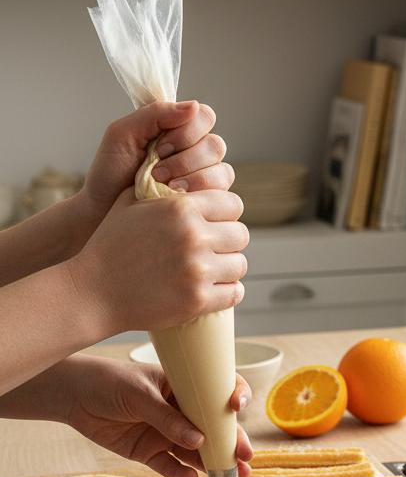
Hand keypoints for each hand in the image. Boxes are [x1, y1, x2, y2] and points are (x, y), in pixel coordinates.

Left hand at [33, 356, 253, 476]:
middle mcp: (181, 411)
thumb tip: (198, 440)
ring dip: (213, 463)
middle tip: (246, 458)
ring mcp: (166, 432)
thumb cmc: (109, 382)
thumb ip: (167, 419)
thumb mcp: (140, 395)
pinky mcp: (149, 451)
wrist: (72, 396)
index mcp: (185, 387)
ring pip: (196, 451)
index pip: (218, 391)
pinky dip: (181, 473)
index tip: (236, 408)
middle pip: (213, 428)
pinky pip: (169, 465)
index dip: (233, 397)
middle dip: (231, 443)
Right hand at [68, 187, 248, 336]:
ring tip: (213, 269)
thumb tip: (187, 177)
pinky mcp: (199, 299)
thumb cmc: (110, 246)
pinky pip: (235, 292)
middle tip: (215, 248)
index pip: (232, 204)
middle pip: (240, 234)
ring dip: (228, 267)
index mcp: (181, 208)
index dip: (226, 214)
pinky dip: (228, 291)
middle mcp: (194, 236)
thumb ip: (163, 188)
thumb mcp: (130, 204)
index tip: (217, 223)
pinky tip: (215, 288)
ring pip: (240, 264)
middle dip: (228, 241)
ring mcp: (198, 270)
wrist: (92, 291)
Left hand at [72, 100, 233, 251]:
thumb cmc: (109, 173)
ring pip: (222, 170)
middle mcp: (195, 152)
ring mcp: (204, 178)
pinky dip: (199, 193)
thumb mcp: (123, 134)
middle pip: (215, 145)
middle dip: (185, 158)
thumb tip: (193, 106)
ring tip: (164, 185)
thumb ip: (154, 114)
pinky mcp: (208, 202)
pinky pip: (222, 194)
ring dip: (192, 177)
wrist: (101, 211)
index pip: (203, 117)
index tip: (160, 147)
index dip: (187, 131)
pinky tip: (177, 197)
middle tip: (157, 171)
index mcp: (176, 130)